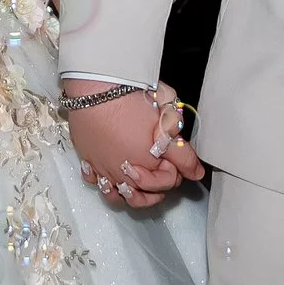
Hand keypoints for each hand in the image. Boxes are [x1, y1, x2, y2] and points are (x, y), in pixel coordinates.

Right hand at [69, 79, 200, 208]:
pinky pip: (94, 181)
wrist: (96, 87)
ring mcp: (103, 168)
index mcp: (147, 166)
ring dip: (129, 195)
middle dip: (156, 187)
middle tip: (161, 171)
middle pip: (144, 197)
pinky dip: (103, 182)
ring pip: (117, 197)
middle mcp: (124, 174)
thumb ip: (182, 152)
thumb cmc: (131, 99)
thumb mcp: (167, 121)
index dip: (177, 169)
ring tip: (136, 183)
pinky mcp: (87, 159)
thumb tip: (196, 171)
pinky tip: (110, 173)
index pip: (169, 181)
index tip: (175, 154)